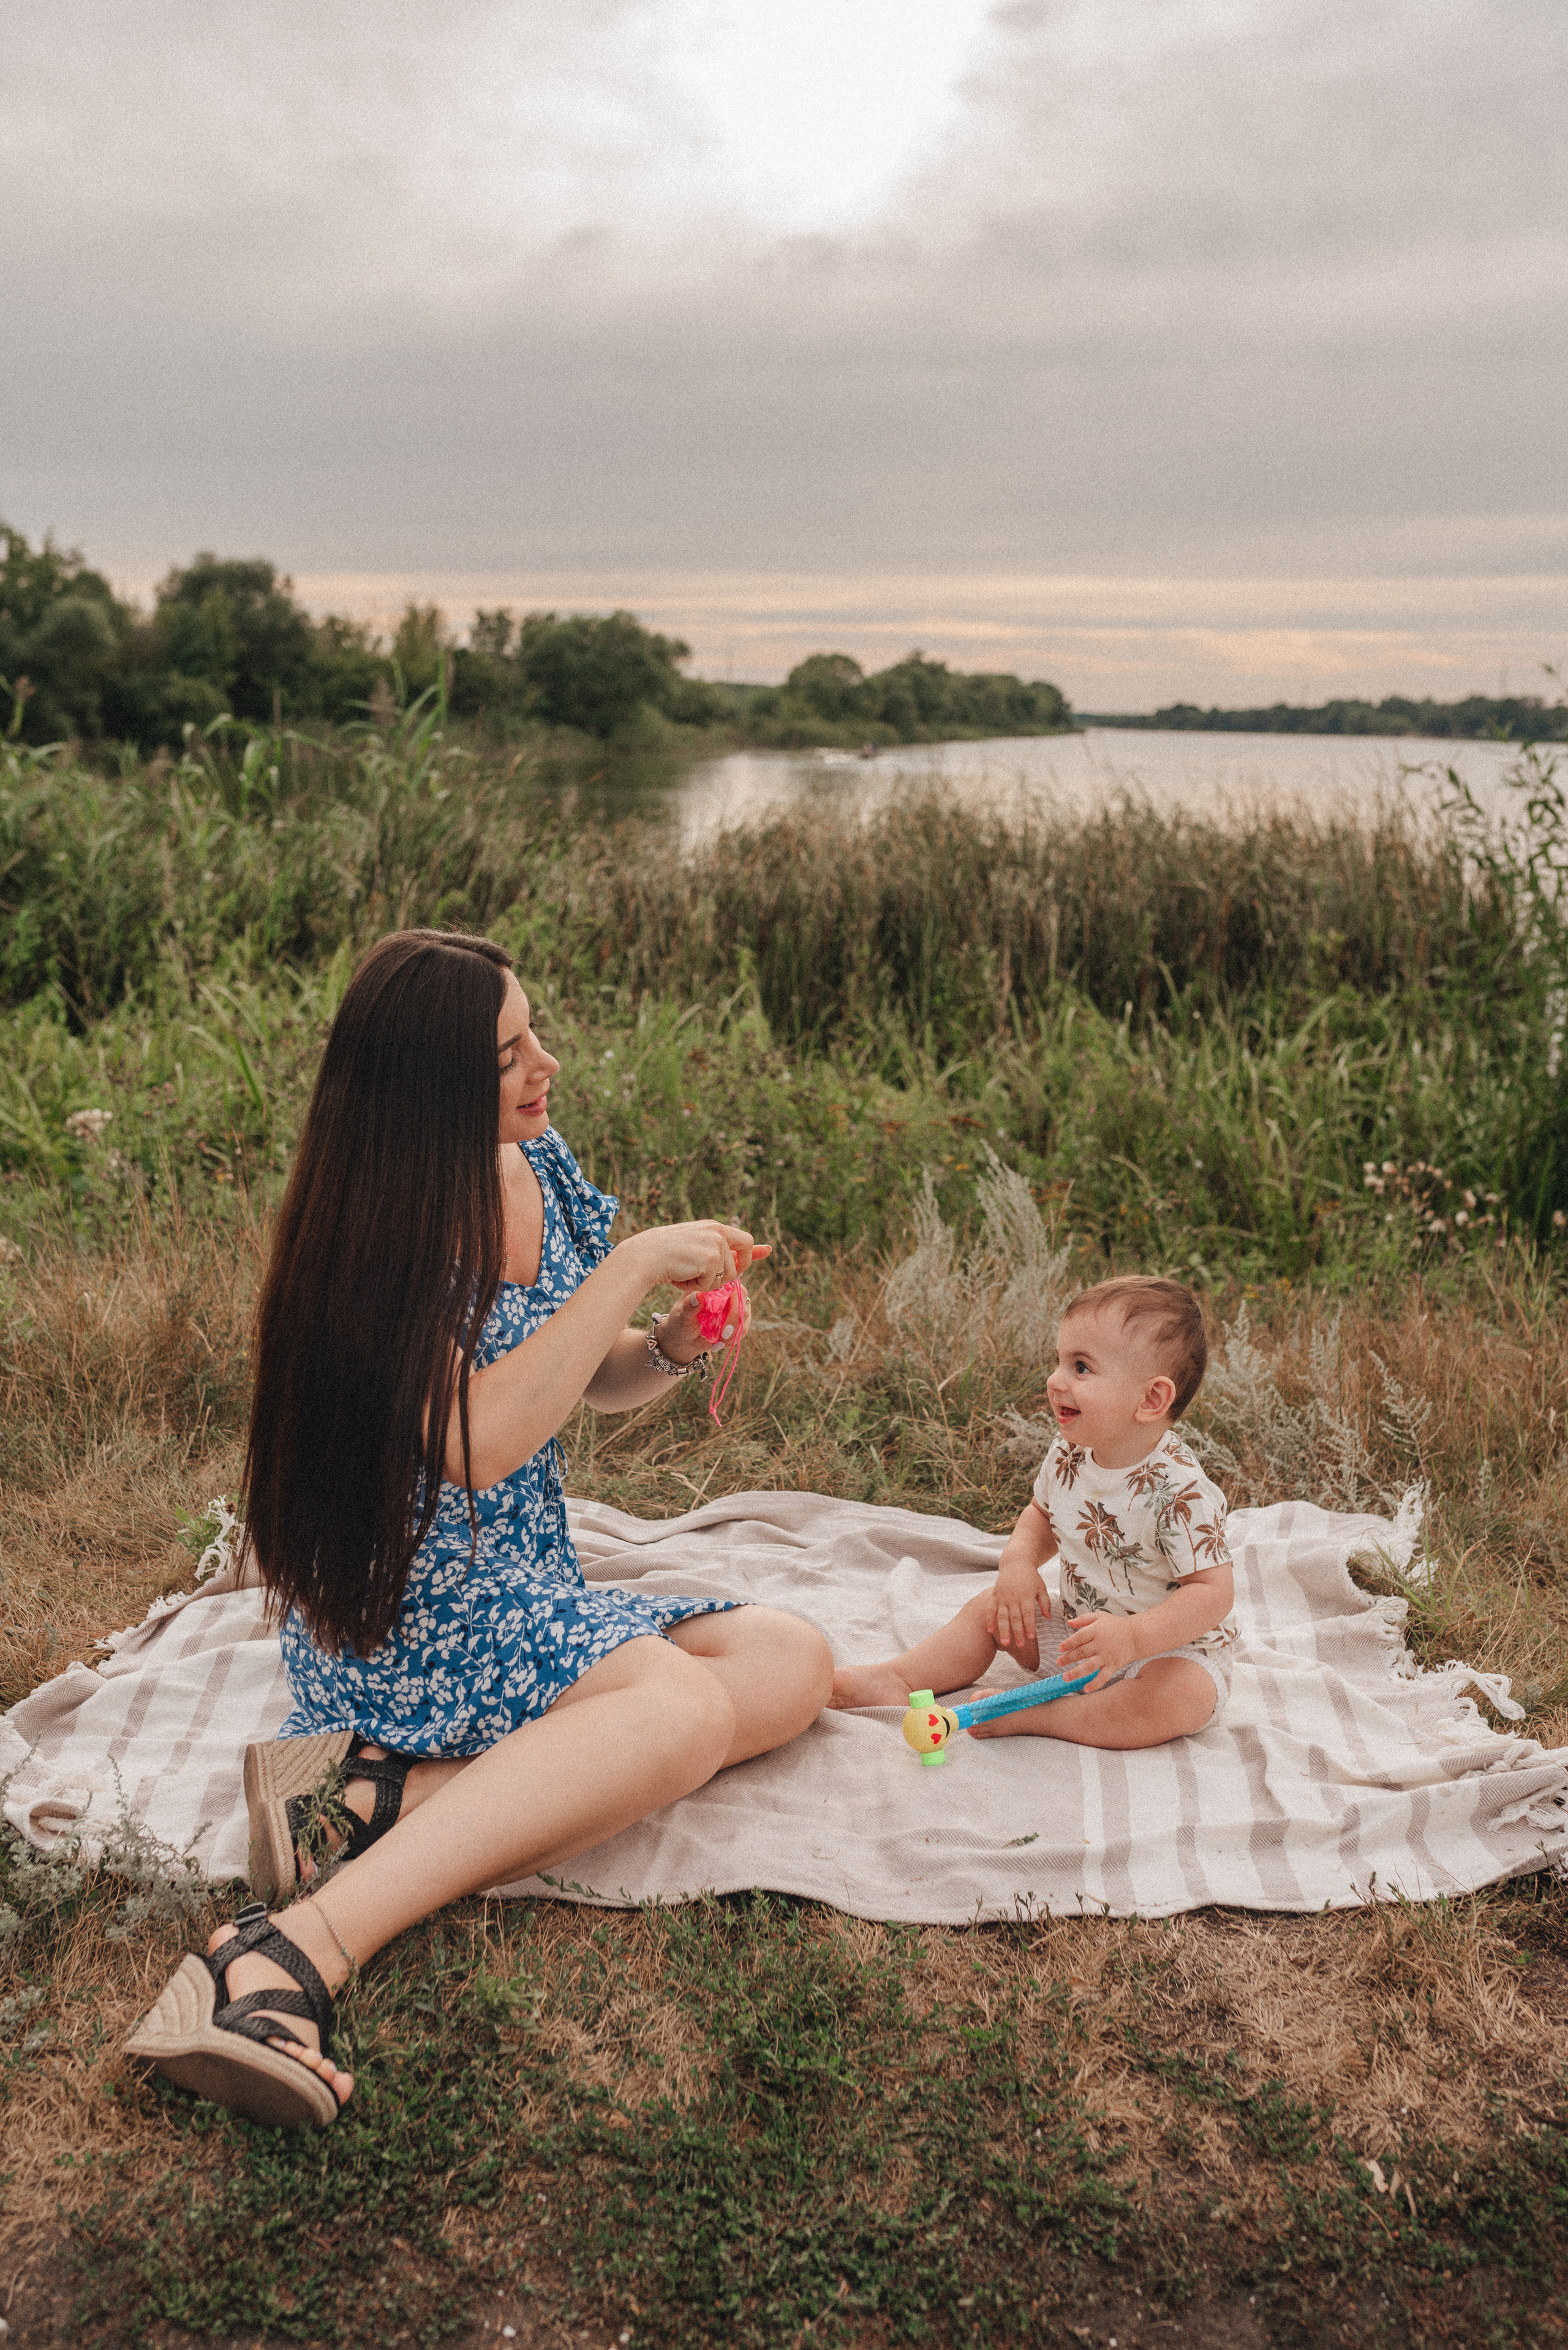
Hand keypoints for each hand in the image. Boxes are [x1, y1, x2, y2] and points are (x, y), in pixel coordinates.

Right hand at [628, 1220, 769, 1294]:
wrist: (644, 1256)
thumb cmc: (664, 1253)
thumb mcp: (693, 1246)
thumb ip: (715, 1249)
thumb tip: (733, 1255)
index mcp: (713, 1228)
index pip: (744, 1239)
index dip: (754, 1251)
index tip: (768, 1251)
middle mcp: (718, 1232)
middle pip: (739, 1263)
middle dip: (730, 1275)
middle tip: (706, 1278)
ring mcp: (715, 1245)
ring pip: (724, 1278)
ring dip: (705, 1283)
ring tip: (684, 1272)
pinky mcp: (710, 1259)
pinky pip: (711, 1284)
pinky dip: (696, 1287)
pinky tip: (681, 1276)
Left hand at [652, 1283, 754, 1365]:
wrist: (683, 1337)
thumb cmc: (680, 1320)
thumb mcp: (682, 1314)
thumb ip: (689, 1306)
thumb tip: (698, 1295)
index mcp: (714, 1284)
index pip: (731, 1283)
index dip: (732, 1297)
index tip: (723, 1312)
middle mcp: (727, 1293)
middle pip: (742, 1301)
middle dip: (734, 1320)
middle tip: (723, 1335)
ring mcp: (735, 1307)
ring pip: (744, 1317)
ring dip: (733, 1333)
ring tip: (717, 1344)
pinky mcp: (738, 1321)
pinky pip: (742, 1329)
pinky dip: (732, 1339)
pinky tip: (718, 1345)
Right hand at [984, 1568, 1047, 1670]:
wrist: (1015, 1562)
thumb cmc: (1031, 1577)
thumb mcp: (1041, 1587)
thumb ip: (1045, 1602)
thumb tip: (1048, 1617)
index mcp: (1026, 1595)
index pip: (1028, 1613)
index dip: (1030, 1626)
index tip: (1031, 1637)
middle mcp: (1013, 1597)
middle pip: (1015, 1618)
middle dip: (1018, 1633)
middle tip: (1020, 1646)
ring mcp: (1002, 1597)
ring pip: (1002, 1616)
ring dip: (1003, 1630)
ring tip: (1005, 1643)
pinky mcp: (994, 1595)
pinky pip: (990, 1609)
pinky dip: (989, 1620)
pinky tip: (990, 1631)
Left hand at [1056, 1612, 1138, 1690]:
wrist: (1136, 1636)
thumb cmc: (1115, 1625)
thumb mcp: (1099, 1617)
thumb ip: (1083, 1619)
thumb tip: (1068, 1622)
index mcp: (1096, 1631)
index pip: (1080, 1637)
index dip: (1069, 1643)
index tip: (1059, 1648)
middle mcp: (1100, 1644)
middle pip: (1082, 1652)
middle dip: (1068, 1658)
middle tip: (1058, 1662)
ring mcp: (1107, 1657)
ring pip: (1090, 1666)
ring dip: (1076, 1673)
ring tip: (1065, 1677)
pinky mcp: (1113, 1666)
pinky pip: (1103, 1676)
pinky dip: (1095, 1684)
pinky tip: (1086, 1689)